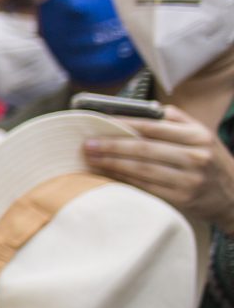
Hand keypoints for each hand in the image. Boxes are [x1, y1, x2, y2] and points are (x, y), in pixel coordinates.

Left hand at [84, 107, 233, 229]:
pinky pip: (146, 187)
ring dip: (112, 164)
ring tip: (92, 159)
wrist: (233, 194)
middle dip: (112, 146)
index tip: (100, 123)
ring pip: (142, 169)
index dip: (124, 124)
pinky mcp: (182, 198)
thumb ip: (174, 119)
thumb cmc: (208, 159)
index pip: (153, 126)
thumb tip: (139, 109)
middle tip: (88, 144)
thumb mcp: (201, 134)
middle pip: (144, 149)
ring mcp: (189, 180)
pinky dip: (124, 179)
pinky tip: (108, 174)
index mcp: (198, 136)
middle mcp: (195, 157)